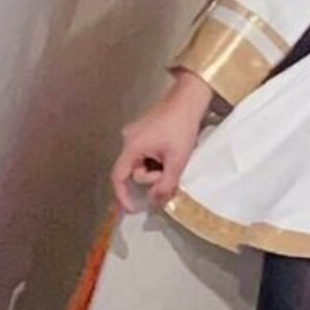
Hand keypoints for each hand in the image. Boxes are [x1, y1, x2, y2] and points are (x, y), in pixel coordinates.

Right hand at [111, 72, 211, 213]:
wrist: (190, 98)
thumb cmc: (182, 125)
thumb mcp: (177, 160)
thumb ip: (165, 184)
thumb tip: (154, 201)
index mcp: (132, 146)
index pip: (119, 177)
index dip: (122, 196)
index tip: (131, 210)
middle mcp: (128, 139)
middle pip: (135, 171)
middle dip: (153, 176)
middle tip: (172, 169)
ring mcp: (135, 133)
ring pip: (142, 163)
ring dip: (157, 167)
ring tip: (175, 156)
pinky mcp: (144, 131)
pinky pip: (146, 153)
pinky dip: (158, 158)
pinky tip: (171, 150)